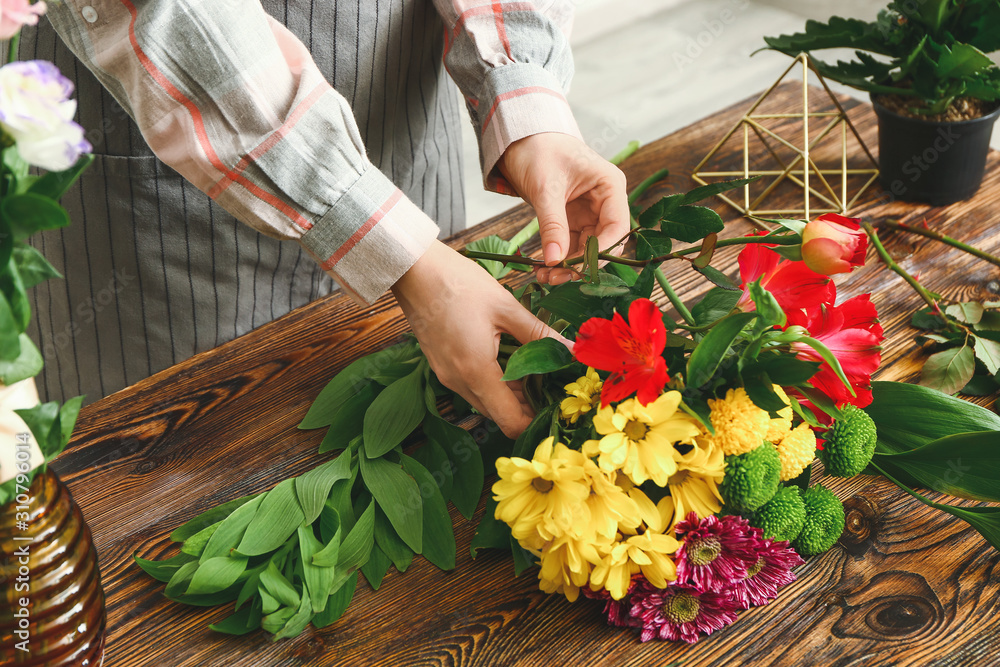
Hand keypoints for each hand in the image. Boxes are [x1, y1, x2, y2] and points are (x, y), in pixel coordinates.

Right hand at [391, 240, 569, 437]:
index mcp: (476, 371)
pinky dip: (493, 384)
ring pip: (486, 403)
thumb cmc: (458, 283)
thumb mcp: (505, 307)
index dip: (536, 421)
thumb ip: (540, 334)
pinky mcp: (442, 367)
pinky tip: (510, 362)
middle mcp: (459, 382)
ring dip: (510, 395)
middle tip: (553, 386)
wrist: (413, 270)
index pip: (511, 422)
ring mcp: (447, 376)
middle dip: (527, 407)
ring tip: (536, 371)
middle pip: (500, 416)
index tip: (556, 405)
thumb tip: (572, 351)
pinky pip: (473, 388)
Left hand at [498, 132, 629, 284]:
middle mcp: (605, 201)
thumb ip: (552, 224)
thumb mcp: (546, 188)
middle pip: (604, 242)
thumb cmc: (538, 150)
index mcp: (610, 185)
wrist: (519, 139)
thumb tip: (554, 261)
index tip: (578, 267)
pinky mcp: (572, 219)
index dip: (602, 250)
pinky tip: (543, 269)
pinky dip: (558, 258)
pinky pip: (570, 245)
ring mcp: (589, 212)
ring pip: (586, 248)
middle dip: (582, 263)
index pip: (617, 226)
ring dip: (567, 265)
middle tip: (556, 278)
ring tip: (544, 278)